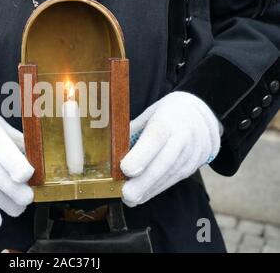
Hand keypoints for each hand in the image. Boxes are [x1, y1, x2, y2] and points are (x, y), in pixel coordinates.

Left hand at [120, 92, 221, 207]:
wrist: (201, 117)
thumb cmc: (167, 114)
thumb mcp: (149, 114)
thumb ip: (132, 131)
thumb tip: (110, 152)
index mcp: (168, 120)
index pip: (156, 137)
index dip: (142, 155)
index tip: (126, 169)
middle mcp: (183, 137)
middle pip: (164, 163)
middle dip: (144, 182)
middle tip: (125, 195)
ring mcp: (191, 154)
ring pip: (169, 176)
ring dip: (147, 190)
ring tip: (129, 199)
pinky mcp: (192, 167)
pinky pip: (172, 181)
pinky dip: (155, 190)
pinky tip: (141, 196)